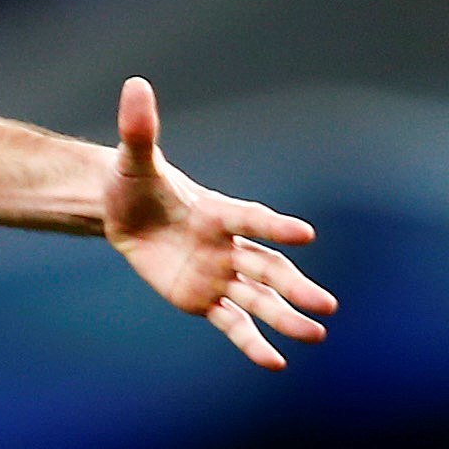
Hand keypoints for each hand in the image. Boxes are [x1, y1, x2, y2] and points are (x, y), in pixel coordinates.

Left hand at [104, 76, 336, 369]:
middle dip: (295, 285)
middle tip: (325, 304)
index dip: (273, 227)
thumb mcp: (133, 159)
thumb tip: (135, 86)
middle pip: (268, 267)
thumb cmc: (133, 183)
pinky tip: (274, 362)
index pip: (250, 220)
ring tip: (315, 335)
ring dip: (285, 316)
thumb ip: (140, 129)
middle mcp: (227, 245)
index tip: (304, 234)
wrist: (123, 213)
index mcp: (217, 211)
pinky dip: (250, 342)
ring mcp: (219, 274)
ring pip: (258, 298)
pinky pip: (231, 323)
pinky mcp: (202, 299)